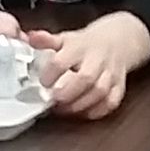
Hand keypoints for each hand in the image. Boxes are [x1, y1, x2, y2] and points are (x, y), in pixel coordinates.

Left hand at [29, 14, 149, 118]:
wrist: (119, 40)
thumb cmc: (87, 44)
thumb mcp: (66, 38)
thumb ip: (47, 41)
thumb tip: (30, 38)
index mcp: (80, 47)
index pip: (62, 60)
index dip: (50, 74)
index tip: (42, 82)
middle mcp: (97, 60)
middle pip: (85, 78)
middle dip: (67, 92)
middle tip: (53, 99)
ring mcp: (110, 74)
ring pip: (99, 92)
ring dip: (80, 104)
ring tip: (64, 109)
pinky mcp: (119, 87)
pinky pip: (111, 102)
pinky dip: (97, 110)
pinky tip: (83, 112)